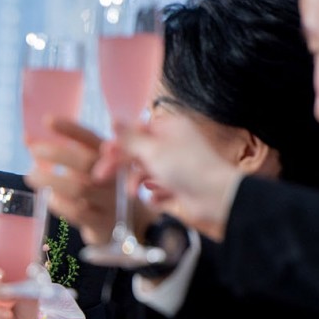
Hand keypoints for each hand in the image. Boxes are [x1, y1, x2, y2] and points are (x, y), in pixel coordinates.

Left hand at [26, 120, 118, 245]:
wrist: (133, 224)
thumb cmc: (101, 190)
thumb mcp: (87, 169)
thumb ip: (59, 154)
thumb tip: (26, 138)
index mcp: (112, 158)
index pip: (92, 139)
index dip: (71, 129)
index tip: (47, 121)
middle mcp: (114, 177)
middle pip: (86, 162)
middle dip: (57, 153)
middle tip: (33, 150)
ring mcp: (110, 201)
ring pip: (79, 188)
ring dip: (50, 179)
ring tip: (31, 175)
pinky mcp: (101, 223)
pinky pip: (76, 212)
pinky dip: (58, 203)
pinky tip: (48, 197)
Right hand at [114, 116, 242, 241]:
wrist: (217, 198)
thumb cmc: (188, 168)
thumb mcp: (153, 150)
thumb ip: (130, 138)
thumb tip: (113, 119)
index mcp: (170, 129)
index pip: (138, 130)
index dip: (120, 142)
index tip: (104, 153)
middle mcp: (173, 145)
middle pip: (138, 151)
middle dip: (121, 165)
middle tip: (101, 176)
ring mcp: (176, 166)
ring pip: (146, 171)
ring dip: (136, 182)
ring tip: (134, 193)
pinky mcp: (179, 186)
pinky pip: (158, 188)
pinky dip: (154, 193)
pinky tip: (154, 198)